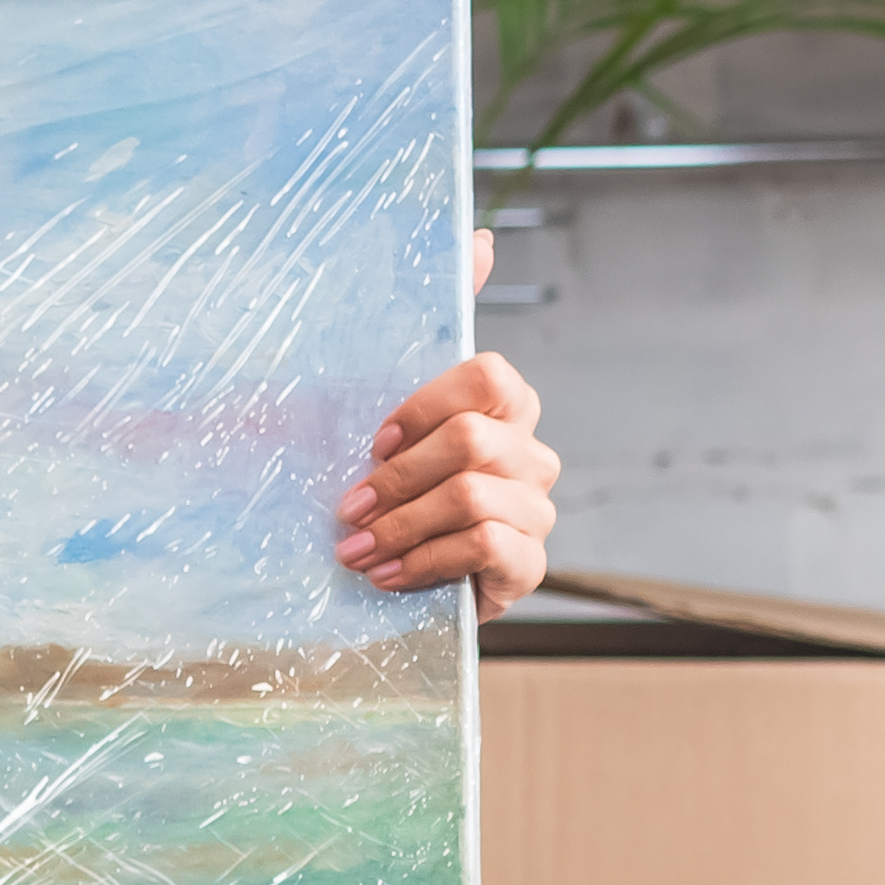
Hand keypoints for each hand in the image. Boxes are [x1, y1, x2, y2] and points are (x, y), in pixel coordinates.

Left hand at [343, 347, 557, 618]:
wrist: (417, 594)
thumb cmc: (397, 510)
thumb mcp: (378, 452)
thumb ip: (379, 388)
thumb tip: (425, 290)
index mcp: (504, 413)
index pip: (488, 377)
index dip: (425, 407)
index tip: (374, 445)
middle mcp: (529, 455)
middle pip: (470, 439)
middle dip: (397, 478)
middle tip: (350, 510)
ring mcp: (535, 508)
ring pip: (470, 495)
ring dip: (400, 525)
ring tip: (356, 550)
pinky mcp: (529, 562)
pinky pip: (482, 545)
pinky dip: (423, 560)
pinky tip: (388, 574)